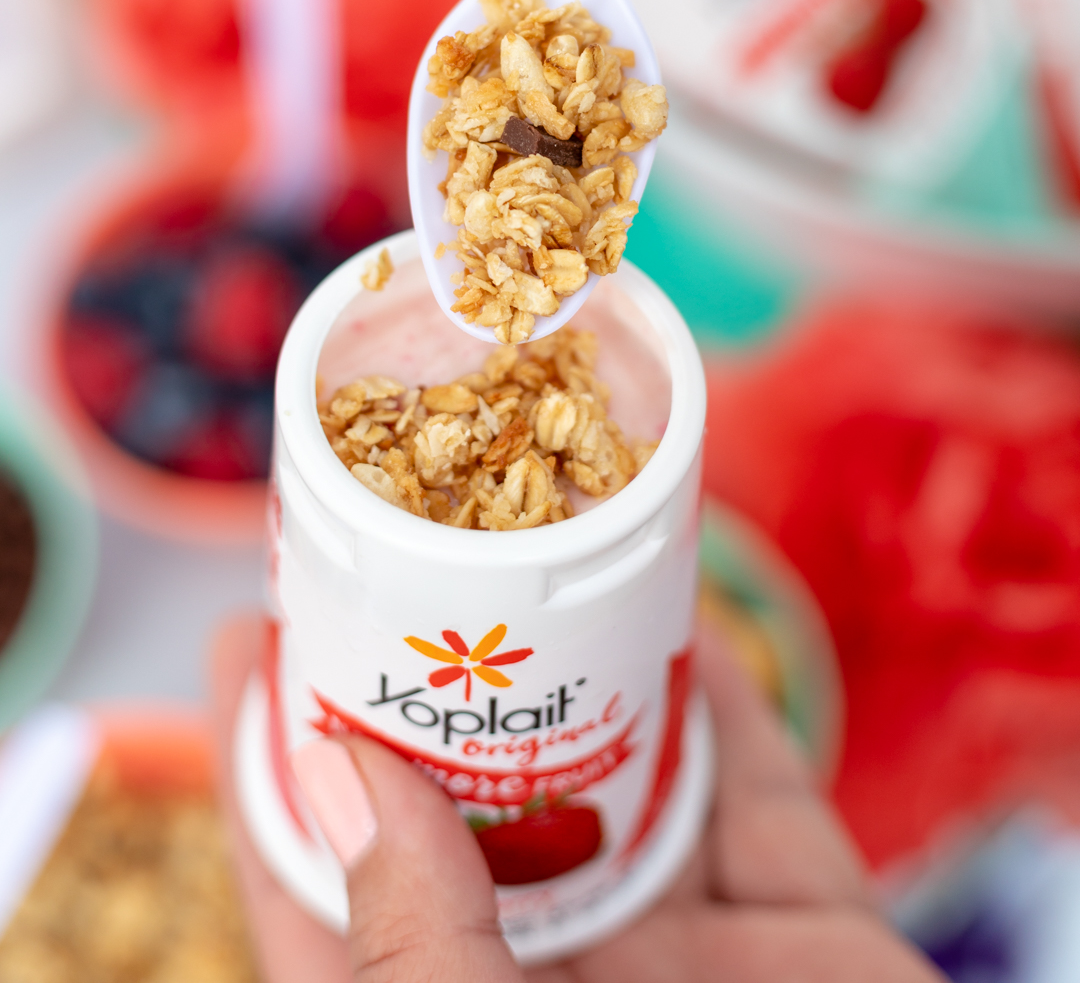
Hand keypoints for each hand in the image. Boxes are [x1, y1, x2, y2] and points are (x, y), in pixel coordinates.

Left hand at [211, 614, 938, 980]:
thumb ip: (404, 954)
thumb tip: (341, 769)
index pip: (322, 894)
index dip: (277, 764)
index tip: (252, 638)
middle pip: (471, 817)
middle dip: (432, 692)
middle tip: (393, 566)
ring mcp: (688, 973)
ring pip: (619, 791)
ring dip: (582, 677)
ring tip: (530, 562)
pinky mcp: (808, 948)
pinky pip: (763, 801)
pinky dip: (722, 707)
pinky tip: (678, 623)